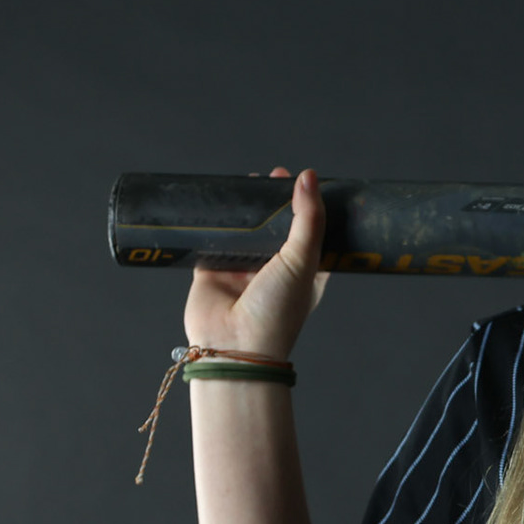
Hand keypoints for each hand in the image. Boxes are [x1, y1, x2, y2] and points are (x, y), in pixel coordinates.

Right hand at [183, 166, 330, 358]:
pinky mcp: (212, 270)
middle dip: (274, 204)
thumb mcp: (303, 261)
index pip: (311, 232)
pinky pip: (213, 240)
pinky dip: (215, 223)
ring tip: (246, 183)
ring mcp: (243, 270)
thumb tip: (309, 177)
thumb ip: (307, 219)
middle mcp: (275, 269)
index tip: (306, 182)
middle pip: (276, 227)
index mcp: (305, 271)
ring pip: (245, 230)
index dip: (309, 208)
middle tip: (273, 178)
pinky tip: (217, 201)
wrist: (234, 347)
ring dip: (246, 209)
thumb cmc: (277, 313)